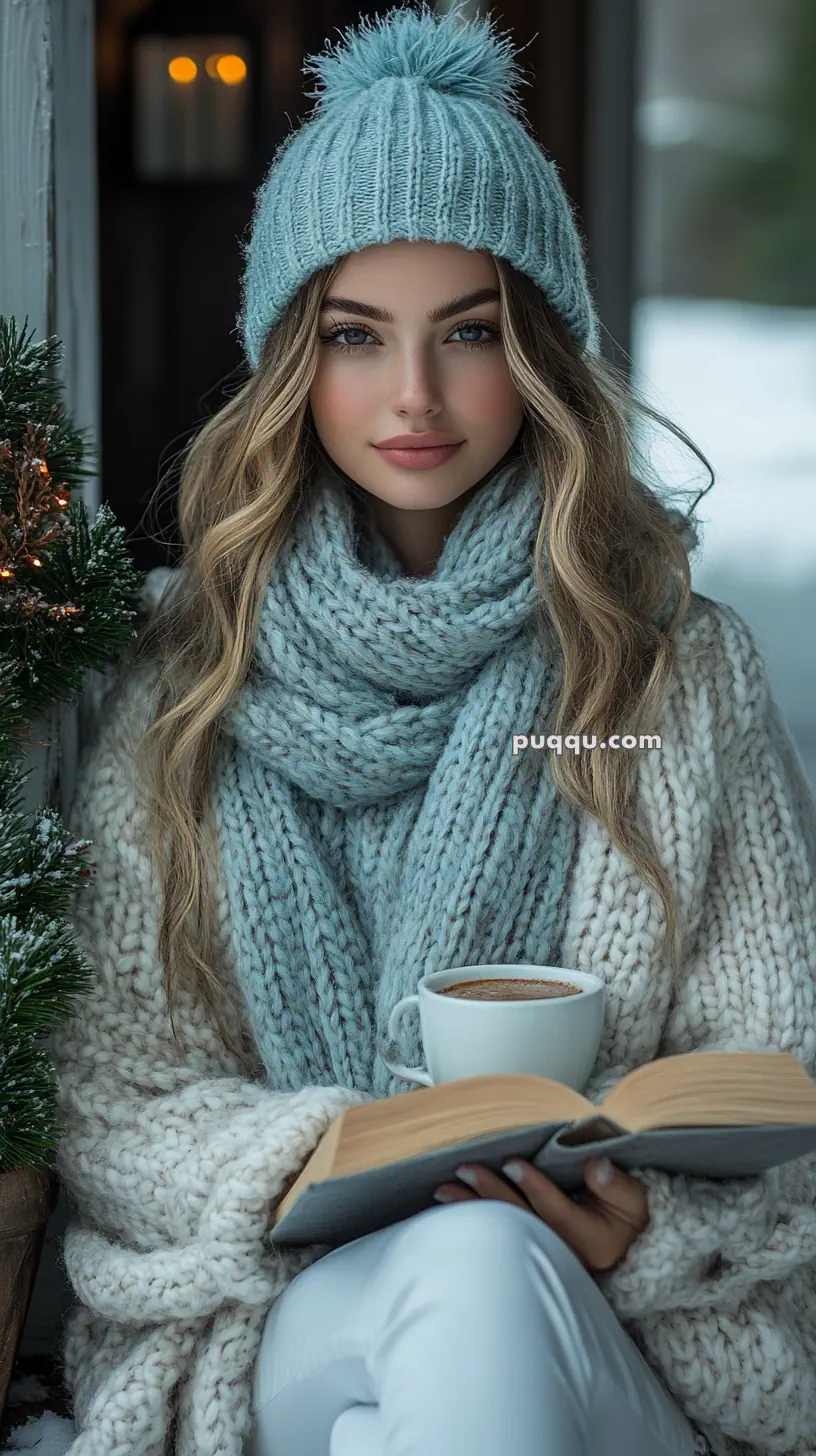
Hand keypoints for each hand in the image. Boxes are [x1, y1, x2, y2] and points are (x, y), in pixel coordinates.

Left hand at [432, 1156, 648, 1273]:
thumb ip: (617, 1185)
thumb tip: (597, 1165)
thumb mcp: (634, 1202)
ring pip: (504, 1232)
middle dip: (491, 1193)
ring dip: (472, 1209)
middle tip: (466, 1168)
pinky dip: (472, 1222)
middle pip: (521, 1222)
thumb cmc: (625, 1218)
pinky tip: (448, 1208)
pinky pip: (498, 1239)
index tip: (512, 1163)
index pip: (556, 1212)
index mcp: (590, 1240)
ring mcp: (544, 1258)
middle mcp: (562, 1254)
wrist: (623, 1250)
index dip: (533, 1186)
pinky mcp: (529, 1256)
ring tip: (443, 1189)